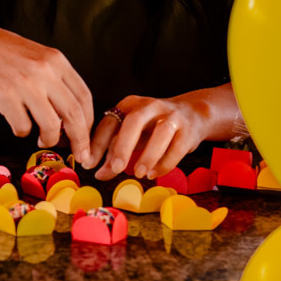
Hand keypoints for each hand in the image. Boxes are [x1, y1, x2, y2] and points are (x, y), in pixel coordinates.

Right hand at [0, 22, 93, 163]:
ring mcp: (25, 84)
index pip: (84, 97)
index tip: (86, 138)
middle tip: (80, 156)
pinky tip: (17, 125)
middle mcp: (44, 71)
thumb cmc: (2, 52)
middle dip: (80, 140)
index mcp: (56, 60)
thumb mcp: (36, 56)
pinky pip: (23, 126)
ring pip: (51, 125)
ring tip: (42, 139)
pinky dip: (23, 132)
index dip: (89, 123)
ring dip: (49, 139)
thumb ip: (55, 78)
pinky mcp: (4, 95)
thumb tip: (70, 115)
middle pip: (74, 114)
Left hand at [89, 93, 209, 179]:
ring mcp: (170, 115)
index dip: (97, 144)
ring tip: (139, 173)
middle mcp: (149, 106)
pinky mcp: (188, 129)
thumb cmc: (153, 128)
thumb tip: (99, 174)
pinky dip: (165, 163)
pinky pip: (177, 146)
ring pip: (161, 132)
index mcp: (128, 105)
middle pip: (134, 122)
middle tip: (116, 168)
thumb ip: (114, 153)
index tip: (88, 164)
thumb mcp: (132, 136)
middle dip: (123, 146)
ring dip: (148, 155)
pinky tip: (154, 173)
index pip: (109, 122)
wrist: (192, 114)